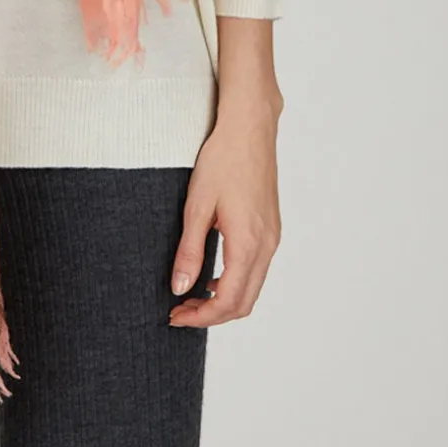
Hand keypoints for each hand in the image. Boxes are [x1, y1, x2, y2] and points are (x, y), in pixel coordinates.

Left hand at [167, 91, 282, 327]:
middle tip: (179, 311)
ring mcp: (272, 238)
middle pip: (243, 303)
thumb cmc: (222, 160)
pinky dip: (235, 282)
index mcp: (247, 243)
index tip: (175, 315)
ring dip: (223, 300)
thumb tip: (179, 288)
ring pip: (252, 289)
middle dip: (211, 315)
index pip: (228, 301)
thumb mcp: (197, 206)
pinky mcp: (271, 229)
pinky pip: (257, 270)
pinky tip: (211, 275)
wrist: (249, 129)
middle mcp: (266, 246)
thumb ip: (189, 251)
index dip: (201, 317)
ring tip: (190, 295)